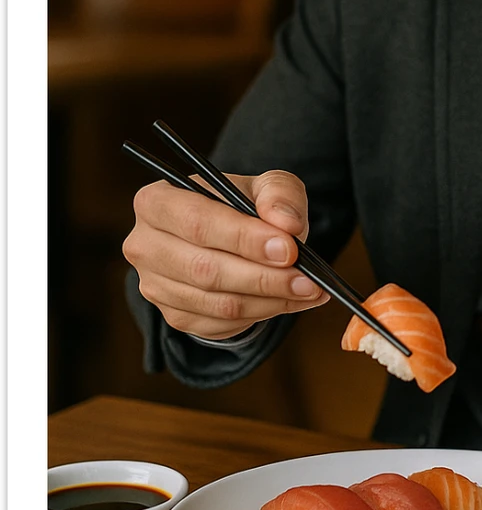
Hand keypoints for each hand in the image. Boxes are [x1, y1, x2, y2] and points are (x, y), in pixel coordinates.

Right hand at [122, 170, 330, 339]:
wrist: (228, 236)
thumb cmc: (242, 206)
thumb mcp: (265, 186)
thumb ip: (279, 194)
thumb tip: (287, 224)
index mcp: (156, 201)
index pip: (198, 223)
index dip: (244, 239)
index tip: (288, 249)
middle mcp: (145, 245)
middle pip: (204, 269)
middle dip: (264, 277)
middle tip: (307, 280)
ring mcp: (154, 286)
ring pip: (217, 303)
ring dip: (269, 301)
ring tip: (308, 291)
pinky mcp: (174, 315)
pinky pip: (220, 324)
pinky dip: (261, 315)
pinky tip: (288, 301)